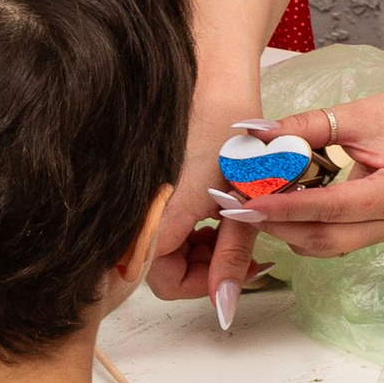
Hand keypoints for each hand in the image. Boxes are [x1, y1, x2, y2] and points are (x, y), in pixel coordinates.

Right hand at [148, 71, 275, 303]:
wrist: (213, 77)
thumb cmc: (227, 131)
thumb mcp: (238, 201)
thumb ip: (230, 255)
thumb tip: (224, 305)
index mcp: (157, 219)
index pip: (165, 283)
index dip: (205, 284)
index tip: (239, 269)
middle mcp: (141, 213)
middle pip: (164, 269)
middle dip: (206, 266)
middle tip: (241, 248)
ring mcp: (146, 199)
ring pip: (166, 249)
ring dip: (201, 247)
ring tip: (232, 224)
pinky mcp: (153, 187)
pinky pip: (166, 224)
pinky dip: (193, 226)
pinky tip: (218, 208)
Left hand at [235, 77, 383, 263]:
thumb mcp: (355, 114)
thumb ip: (304, 126)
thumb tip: (254, 133)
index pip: (329, 208)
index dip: (284, 209)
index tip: (245, 202)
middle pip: (325, 238)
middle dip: (276, 226)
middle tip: (235, 206)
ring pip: (327, 246)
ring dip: (286, 230)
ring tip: (250, 205)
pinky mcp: (379, 233)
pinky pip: (334, 240)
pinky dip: (303, 229)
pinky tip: (279, 209)